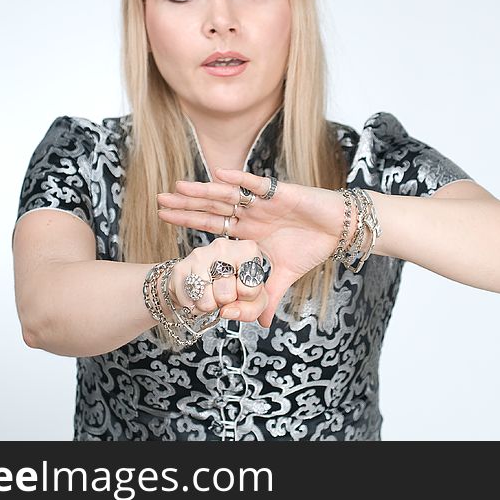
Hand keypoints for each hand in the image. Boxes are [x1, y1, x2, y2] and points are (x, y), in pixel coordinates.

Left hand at [156, 167, 348, 326]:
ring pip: (228, 195)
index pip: (212, 224)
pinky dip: (239, 179)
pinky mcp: (280, 193)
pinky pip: (256, 185)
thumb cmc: (313, 247)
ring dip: (204, 191)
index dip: (188, 220)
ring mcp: (263, 202)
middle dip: (186, 204)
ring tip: (179, 187)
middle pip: (212, 208)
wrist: (340, 230)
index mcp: (248, 231)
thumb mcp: (285, 276)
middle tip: (159, 199)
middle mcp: (250, 214)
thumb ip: (268, 296)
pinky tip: (219, 174)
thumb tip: (262, 325)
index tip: (163, 216)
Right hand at [167, 238, 268, 323]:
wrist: (206, 279)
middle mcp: (223, 247)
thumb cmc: (234, 286)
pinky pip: (187, 302)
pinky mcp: (180, 267)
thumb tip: (227, 311)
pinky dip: (192, 307)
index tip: (242, 291)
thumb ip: (251, 309)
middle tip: (224, 294)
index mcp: (247, 250)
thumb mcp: (253, 299)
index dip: (246, 299)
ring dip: (208, 306)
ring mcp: (199, 255)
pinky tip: (198, 296)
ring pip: (205, 300)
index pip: (250, 289)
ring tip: (211, 296)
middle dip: (225, 302)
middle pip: (226, 295)